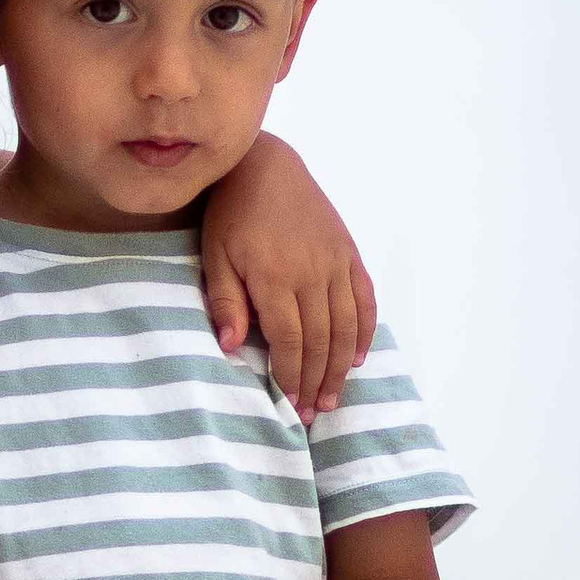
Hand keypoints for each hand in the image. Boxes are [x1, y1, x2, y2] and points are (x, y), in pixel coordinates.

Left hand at [199, 139, 376, 420]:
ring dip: (340, 367)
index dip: (290, 376)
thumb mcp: (215, 256)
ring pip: (346, 326)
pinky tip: (356, 358)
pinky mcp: (349, 253)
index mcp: (275, 278)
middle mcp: (312, 274)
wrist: (265, 165)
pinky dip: (365, 332)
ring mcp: (335, 263)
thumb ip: (226, 302)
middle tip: (311, 413)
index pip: (289, 341)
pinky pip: (365, 299)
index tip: (288, 404)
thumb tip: (232, 347)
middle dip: (315, 381)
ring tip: (332, 397)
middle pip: (320, 340)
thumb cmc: (232, 213)